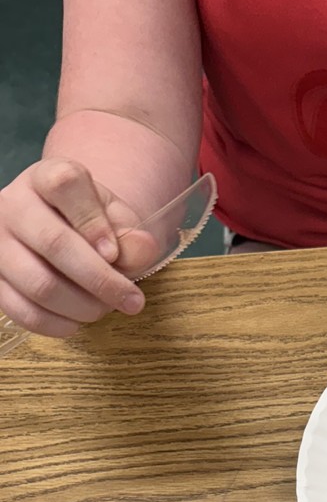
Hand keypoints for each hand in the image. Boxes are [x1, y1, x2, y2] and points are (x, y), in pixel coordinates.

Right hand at [0, 158, 149, 336]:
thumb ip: (132, 233)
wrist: (61, 232)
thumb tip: (139, 250)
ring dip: (83, 306)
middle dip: (102, 280)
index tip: (115, 253)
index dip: (94, 223)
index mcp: (47, 178)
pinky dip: (57, 324)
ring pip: (39, 283)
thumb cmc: (92, 223)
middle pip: (55, 243)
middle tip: (132, 301)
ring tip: (106, 308)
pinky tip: (78, 321)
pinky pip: (22, 310)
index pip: (65, 185)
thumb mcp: (117, 218)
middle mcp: (12, 204)